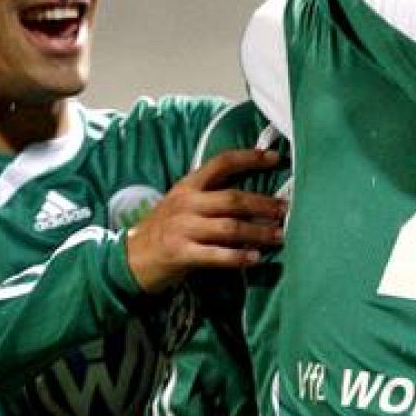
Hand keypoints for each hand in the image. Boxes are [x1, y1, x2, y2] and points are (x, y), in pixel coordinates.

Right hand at [124, 148, 286, 292]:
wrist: (129, 258)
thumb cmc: (165, 230)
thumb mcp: (182, 204)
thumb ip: (212, 198)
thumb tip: (254, 199)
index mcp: (188, 186)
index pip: (222, 163)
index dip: (250, 158)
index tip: (276, 157)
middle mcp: (186, 203)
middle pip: (232, 199)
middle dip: (263, 204)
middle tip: (286, 209)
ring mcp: (182, 228)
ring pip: (229, 227)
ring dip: (258, 232)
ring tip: (279, 236)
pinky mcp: (180, 253)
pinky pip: (216, 254)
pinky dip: (238, 257)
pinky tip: (255, 258)